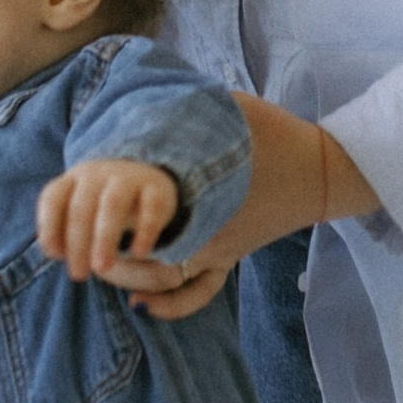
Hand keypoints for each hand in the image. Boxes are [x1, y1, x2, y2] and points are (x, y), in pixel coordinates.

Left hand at [36, 155, 180, 281]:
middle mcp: (98, 176)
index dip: (48, 226)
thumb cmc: (102, 206)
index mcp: (73, 180)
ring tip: (102, 268)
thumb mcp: (81, 214)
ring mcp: (128, 178)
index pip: (52, 198)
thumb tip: (58, 253)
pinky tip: (139, 253)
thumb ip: (65, 233)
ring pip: (112, 205)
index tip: (55, 256)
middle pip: (81, 207)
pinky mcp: (157, 188)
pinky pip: (151, 208)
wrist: (146, 179)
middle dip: (77, 243)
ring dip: (104, 239)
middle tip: (79, 274)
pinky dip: (145, 231)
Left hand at [102, 99, 378, 325]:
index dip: (105, 220)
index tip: (82, 210)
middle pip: (145, 256)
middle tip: (80, 249)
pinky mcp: (229, 256)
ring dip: (131, 279)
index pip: (138, 214)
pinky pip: (200, 290)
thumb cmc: (271, 134)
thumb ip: (181, 111)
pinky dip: (172, 304)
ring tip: (101, 269)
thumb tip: (138, 97)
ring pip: (166, 279)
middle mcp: (205, 228)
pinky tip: (144, 306)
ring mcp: (219, 248)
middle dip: (109, 257)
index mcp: (197, 191)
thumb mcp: (223, 110)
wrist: (322, 168)